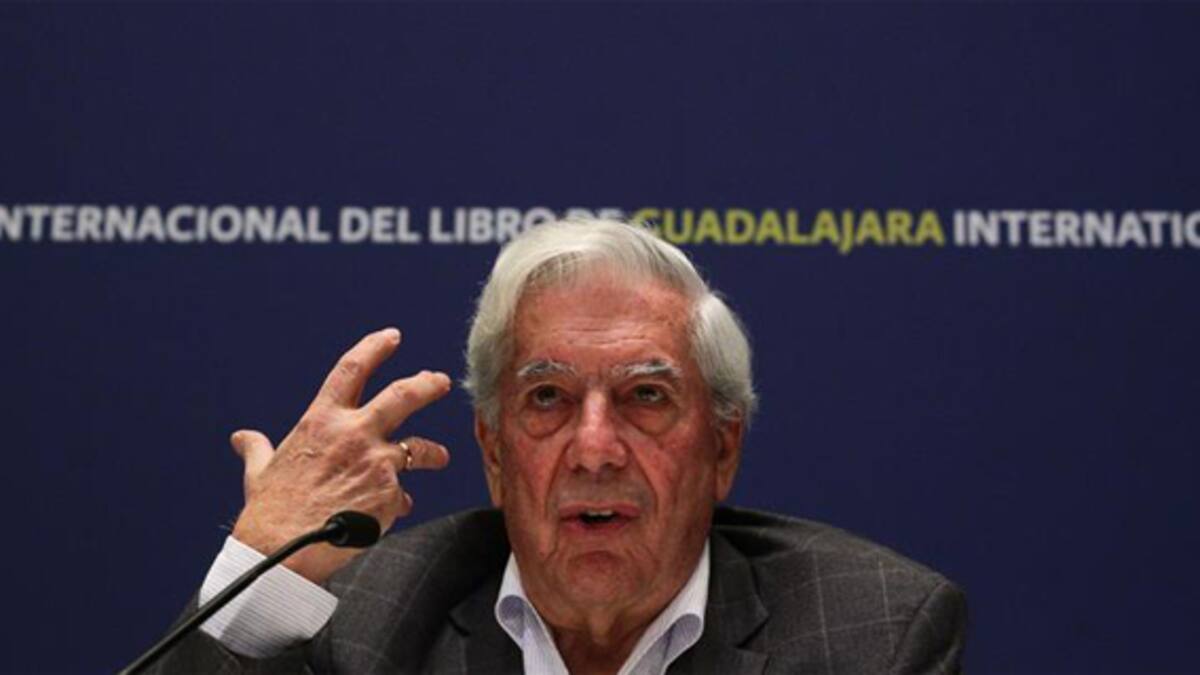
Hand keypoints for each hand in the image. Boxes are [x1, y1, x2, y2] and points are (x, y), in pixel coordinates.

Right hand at [229, 328, 451, 583]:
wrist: (283, 553)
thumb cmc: (269, 512)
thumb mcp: (260, 472)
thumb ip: (257, 448)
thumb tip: (240, 438)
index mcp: (321, 421)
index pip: (352, 370)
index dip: (374, 348)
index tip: (392, 337)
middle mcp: (354, 434)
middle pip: (405, 395)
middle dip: (428, 384)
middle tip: (441, 381)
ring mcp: (377, 463)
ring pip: (420, 448)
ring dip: (434, 452)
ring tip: (440, 456)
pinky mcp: (390, 495)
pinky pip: (403, 496)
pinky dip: (398, 503)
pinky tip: (392, 512)